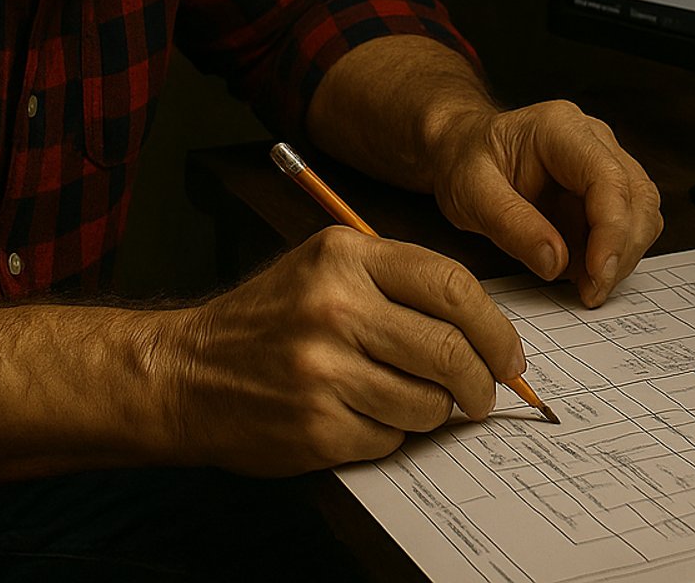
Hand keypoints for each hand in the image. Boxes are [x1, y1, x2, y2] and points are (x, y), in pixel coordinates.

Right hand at [158, 226, 524, 475]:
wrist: (186, 372)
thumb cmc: (268, 319)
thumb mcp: (324, 268)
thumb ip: (397, 283)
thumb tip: (483, 327)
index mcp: (343, 256)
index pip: (452, 286)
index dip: (495, 327)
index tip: (509, 354)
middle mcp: (334, 307)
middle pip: (450, 349)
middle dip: (481, 381)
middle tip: (484, 393)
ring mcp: (323, 370)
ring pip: (427, 401)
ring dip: (434, 411)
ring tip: (412, 402)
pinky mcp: (316, 425)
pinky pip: (391, 437)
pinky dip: (391, 433)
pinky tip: (364, 416)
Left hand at [430, 100, 662, 307]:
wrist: (462, 149)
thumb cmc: (464, 162)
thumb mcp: (470, 193)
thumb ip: (511, 225)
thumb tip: (556, 264)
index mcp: (560, 128)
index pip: (609, 179)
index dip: (612, 231)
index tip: (597, 275)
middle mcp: (594, 139)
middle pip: (637, 197)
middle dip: (621, 251)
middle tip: (591, 292)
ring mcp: (605, 162)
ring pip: (642, 213)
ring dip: (622, 257)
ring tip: (585, 285)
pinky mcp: (606, 190)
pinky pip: (628, 226)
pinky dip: (614, 256)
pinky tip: (583, 273)